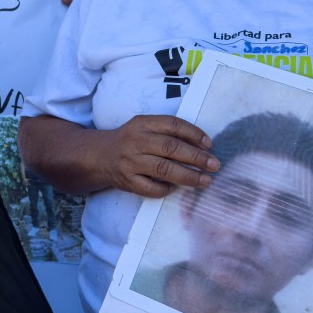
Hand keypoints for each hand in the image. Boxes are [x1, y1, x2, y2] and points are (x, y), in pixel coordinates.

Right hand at [102, 115, 218, 197]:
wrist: (98, 156)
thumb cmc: (130, 141)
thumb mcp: (144, 127)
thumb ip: (168, 132)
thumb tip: (202, 146)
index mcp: (142, 123)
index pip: (172, 124)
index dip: (194, 134)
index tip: (209, 144)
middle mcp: (135, 141)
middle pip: (170, 148)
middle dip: (196, 157)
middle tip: (214, 165)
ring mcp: (130, 162)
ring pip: (164, 170)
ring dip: (188, 176)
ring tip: (205, 180)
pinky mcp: (126, 181)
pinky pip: (151, 188)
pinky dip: (166, 189)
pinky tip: (176, 188)